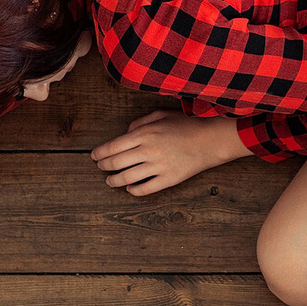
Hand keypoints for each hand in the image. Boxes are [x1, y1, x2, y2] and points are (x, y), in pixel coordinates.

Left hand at [91, 111, 248, 195]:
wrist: (212, 139)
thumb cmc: (187, 125)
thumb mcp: (162, 115)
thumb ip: (140, 123)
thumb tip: (125, 134)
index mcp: (145, 133)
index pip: (113, 146)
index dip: (99, 153)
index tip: (94, 156)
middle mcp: (149, 150)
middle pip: (116, 163)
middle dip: (103, 166)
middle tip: (100, 167)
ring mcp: (159, 166)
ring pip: (127, 178)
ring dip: (114, 181)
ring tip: (110, 181)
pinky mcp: (169, 179)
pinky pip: (145, 189)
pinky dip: (133, 190)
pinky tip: (130, 188)